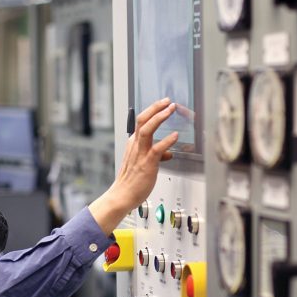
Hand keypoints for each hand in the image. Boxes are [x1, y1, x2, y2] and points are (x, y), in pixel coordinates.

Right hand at [90, 98, 178, 234]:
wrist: (122, 196)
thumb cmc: (132, 182)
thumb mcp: (144, 164)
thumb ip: (157, 155)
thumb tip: (169, 153)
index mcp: (133, 144)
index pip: (141, 122)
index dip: (153, 111)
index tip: (163, 105)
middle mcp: (135, 145)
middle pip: (142, 120)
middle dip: (155, 108)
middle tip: (167, 101)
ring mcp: (140, 153)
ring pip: (147, 129)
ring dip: (159, 117)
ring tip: (170, 110)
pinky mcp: (147, 163)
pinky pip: (157, 148)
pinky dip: (167, 140)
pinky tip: (175, 136)